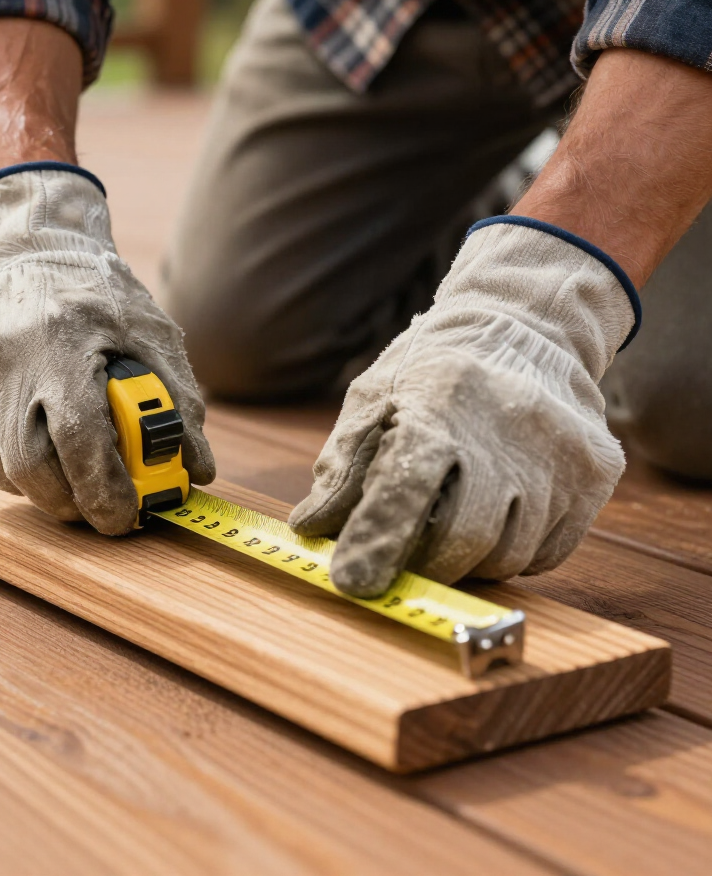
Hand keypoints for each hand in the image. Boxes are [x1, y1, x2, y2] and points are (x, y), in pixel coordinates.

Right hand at [0, 165, 214, 533]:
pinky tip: (34, 433)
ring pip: (3, 470)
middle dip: (72, 502)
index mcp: (61, 343)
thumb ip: (179, 401)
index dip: (104, 490)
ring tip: (71, 460)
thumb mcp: (149, 332)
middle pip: (31, 469)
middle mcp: (5, 363)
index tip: (126, 517)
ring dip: (44, 483)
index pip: (79, 439)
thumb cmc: (93, 293)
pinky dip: (11, 464)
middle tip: (102, 506)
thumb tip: (199, 468)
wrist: (17, 253)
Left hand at [288, 221, 634, 595]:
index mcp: (438, 404)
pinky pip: (547, 553)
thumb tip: (311, 528)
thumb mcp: (376, 397)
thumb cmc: (435, 370)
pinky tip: (496, 516)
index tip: (351, 580)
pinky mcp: (595, 476)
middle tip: (401, 561)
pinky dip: (510, 554)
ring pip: (507, 555)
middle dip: (423, 563)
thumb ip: (343, 463)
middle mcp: (506, 430)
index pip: (405, 486)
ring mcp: (558, 455)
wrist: (530, 327)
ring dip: (467, 560)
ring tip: (449, 523)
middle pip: (463, 537)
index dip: (376, 539)